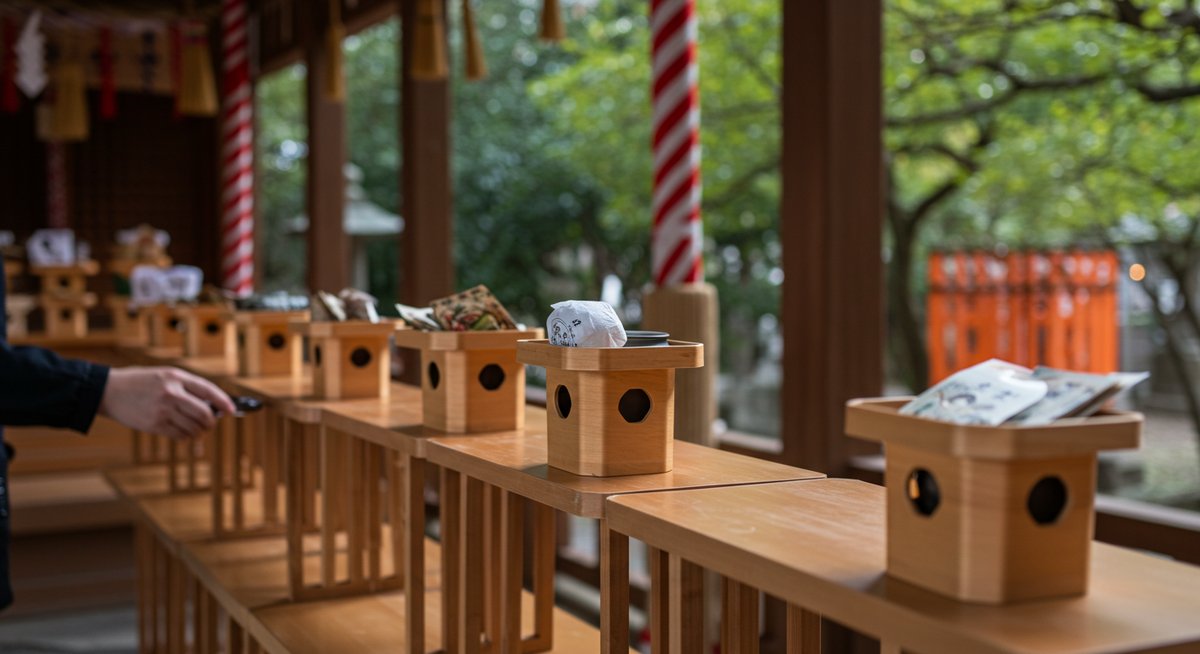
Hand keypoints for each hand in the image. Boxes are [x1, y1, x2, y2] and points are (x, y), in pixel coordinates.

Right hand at [99, 367, 236, 440]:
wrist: (109, 391)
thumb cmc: (139, 383)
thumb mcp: (163, 376)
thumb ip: (185, 387)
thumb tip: (210, 405)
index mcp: (176, 377)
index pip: (208, 390)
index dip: (223, 401)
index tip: (231, 410)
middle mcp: (171, 393)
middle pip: (204, 413)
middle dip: (211, 422)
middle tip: (210, 424)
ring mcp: (163, 410)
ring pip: (193, 427)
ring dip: (199, 432)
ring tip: (197, 430)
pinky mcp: (154, 424)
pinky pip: (180, 435)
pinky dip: (186, 437)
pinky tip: (183, 433)